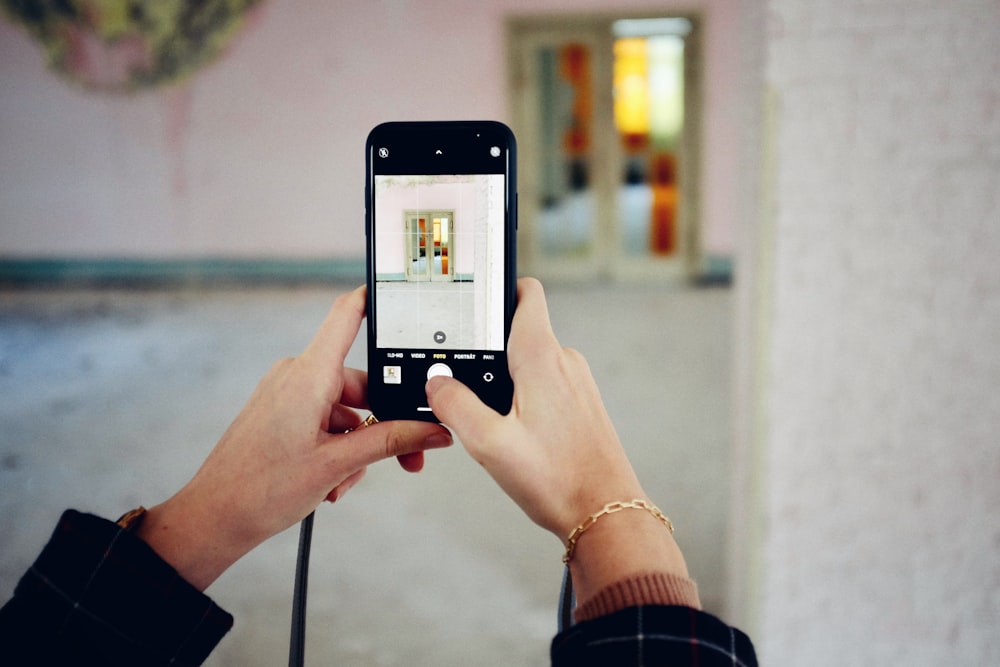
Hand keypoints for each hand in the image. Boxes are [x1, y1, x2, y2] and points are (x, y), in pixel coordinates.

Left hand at [138, 286, 451, 589]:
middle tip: (406, 458)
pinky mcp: (280, 413)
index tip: (401, 293)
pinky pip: (324, 421)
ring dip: (356, 447)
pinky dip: (336, 449)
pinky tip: (330, 481)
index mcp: (309, 375)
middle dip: (384, 424)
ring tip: (343, 482)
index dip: (374, 298)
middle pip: (361, 383)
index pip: (347, 316)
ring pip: (345, 410)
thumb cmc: (259, 490)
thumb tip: (433, 431)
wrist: (213, 518)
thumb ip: (393, 443)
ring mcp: (286, 395)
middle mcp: (297, 377)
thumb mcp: (338, 465)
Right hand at [425, 278, 687, 602]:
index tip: (473, 297)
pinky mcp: (582, 403)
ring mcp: (576, 382)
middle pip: (518, 332)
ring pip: (529, 363)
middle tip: (465, 389)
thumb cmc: (557, 480)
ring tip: (493, 423)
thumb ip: (455, 406)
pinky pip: (544, 385)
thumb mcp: (490, 445)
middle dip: (489, 354)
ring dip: (505, 383)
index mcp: (541, 356)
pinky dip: (524, 400)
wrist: (606, 513)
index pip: (525, 293)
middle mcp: (564, 360)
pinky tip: (516, 435)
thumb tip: (435, 381)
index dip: (498, 287)